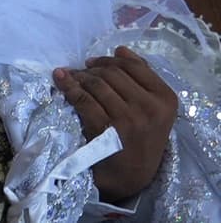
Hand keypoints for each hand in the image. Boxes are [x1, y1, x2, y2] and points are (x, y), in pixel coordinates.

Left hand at [53, 46, 176, 202]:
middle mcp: (149, 107)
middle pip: (112, 73)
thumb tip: (121, 49)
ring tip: (69, 76)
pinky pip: (82, 99)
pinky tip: (60, 80)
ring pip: (96, 84)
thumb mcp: (153, 110)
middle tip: (80, 71)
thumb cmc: (140, 139)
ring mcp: (128, 118)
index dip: (110, 60)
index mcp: (165, 99)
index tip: (94, 62)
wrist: (129, 177)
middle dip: (92, 69)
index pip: (134, 66)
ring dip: (78, 76)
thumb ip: (141, 78)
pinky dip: (68, 86)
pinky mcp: (105, 128)